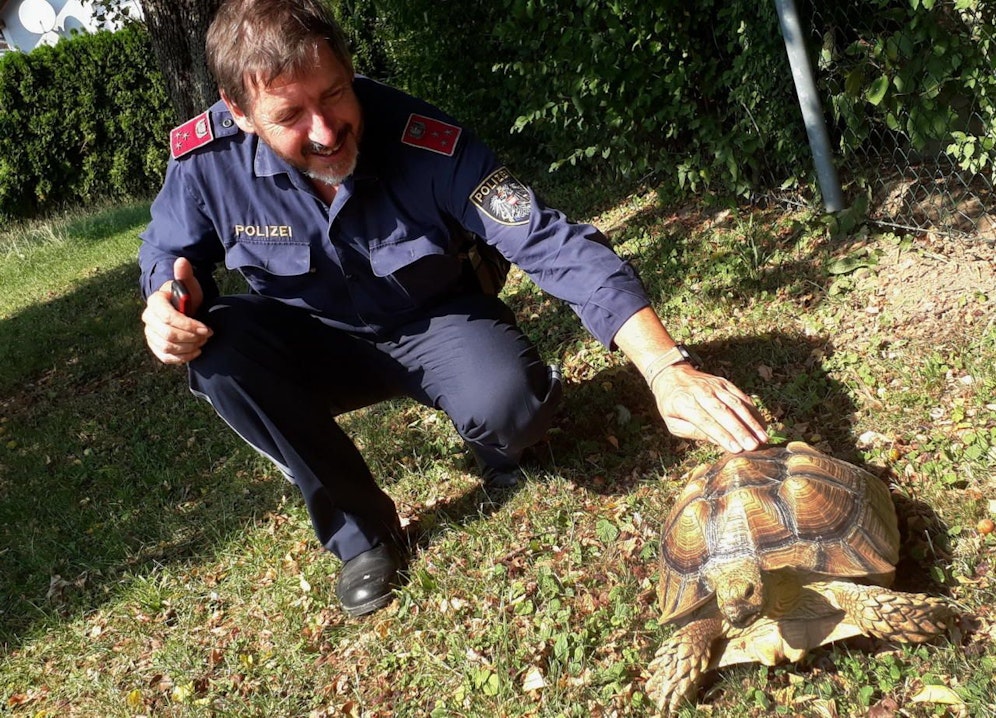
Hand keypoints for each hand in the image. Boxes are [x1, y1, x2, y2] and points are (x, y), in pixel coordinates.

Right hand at [141, 257, 211, 363]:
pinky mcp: (154, 345)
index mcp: (155, 301)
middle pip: (168, 335)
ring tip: (202, 342)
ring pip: (167, 347)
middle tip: (207, 336)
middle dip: (191, 338)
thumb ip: (185, 275)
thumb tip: (182, 261)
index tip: (206, 329)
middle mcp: (148, 318)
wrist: (183, 309)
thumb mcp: (189, 285)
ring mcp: (149, 333)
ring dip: (188, 348)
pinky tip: (195, 351)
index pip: (168, 318)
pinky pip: (165, 357)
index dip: (188, 325)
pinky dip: (182, 358)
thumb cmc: (187, 296)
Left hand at [651, 363, 767, 452]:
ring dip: (751, 421)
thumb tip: (718, 442)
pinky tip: (762, 424)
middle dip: (740, 430)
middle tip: (754, 445)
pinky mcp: (725, 383)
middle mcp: (701, 392)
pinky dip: (753, 410)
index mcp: (684, 403)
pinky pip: (741, 396)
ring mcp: (715, 386)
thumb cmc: (672, 404)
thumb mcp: (673, 422)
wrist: (672, 374)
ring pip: (736, 403)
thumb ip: (694, 432)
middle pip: (724, 412)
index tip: (736, 448)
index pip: (705, 421)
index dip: (722, 434)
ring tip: (763, 437)